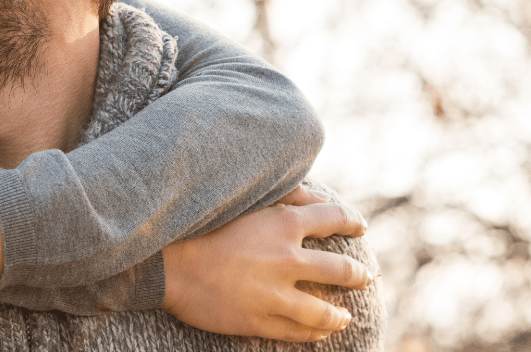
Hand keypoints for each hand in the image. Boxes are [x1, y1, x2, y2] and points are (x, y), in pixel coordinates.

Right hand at [161, 185, 373, 341]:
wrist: (166, 264)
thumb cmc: (201, 227)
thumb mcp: (244, 201)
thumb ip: (284, 196)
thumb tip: (316, 199)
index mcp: (283, 224)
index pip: (333, 219)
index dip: (352, 222)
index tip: (359, 227)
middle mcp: (287, 259)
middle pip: (341, 270)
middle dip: (358, 275)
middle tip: (363, 277)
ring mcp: (274, 294)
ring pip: (325, 312)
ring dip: (339, 315)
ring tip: (344, 316)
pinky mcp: (260, 320)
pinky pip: (298, 333)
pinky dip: (314, 334)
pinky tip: (318, 333)